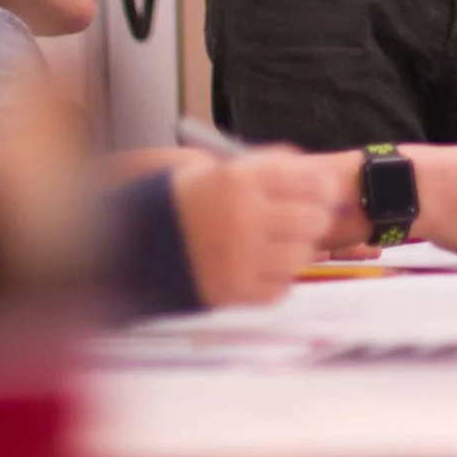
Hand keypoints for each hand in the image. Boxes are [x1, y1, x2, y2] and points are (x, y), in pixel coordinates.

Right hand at [172, 148, 339, 305]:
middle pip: (314, 220)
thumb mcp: (216, 167)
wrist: (131, 243)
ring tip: (278, 243)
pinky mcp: (233, 292)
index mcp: (239, 180)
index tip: (325, 192)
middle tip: (305, 218)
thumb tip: (314, 173)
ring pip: (302, 256)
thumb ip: (265, 165)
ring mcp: (239, 258)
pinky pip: (281, 287)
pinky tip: (259, 266)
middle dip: (314, 218)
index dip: (324, 187)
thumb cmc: (181, 201)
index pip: (310, 181)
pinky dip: (276, 278)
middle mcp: (243, 218)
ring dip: (296, 249)